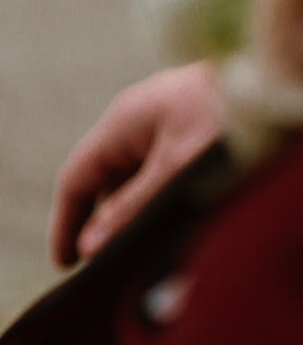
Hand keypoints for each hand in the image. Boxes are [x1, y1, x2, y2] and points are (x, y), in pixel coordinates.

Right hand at [48, 62, 223, 266]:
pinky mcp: (190, 126)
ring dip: (131, 211)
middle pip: (103, 180)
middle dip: (98, 222)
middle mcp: (136, 120)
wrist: (282, 76)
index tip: (64, 265)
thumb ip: (132, 208)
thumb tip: (91, 247)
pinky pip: (159, 170)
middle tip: (101, 267)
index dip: (65, 224)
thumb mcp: (179, 168)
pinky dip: (157, 199)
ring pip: (133, 176)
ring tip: (139, 251)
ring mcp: (164, 121)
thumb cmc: (233, 116)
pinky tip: (171, 222)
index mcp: (122, 122)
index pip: (75, 179)